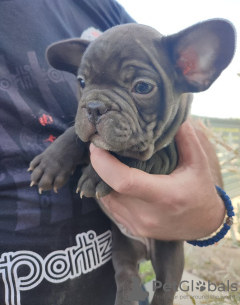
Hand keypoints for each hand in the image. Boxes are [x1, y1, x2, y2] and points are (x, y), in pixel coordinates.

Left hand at [90, 120, 225, 240]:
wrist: (203, 224)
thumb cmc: (200, 190)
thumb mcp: (198, 162)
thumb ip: (185, 138)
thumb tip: (172, 116)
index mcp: (165, 196)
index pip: (124, 181)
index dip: (103, 163)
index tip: (96, 145)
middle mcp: (148, 214)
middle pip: (110, 188)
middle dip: (100, 167)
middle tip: (101, 147)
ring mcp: (138, 225)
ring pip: (107, 198)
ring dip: (103, 179)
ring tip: (106, 160)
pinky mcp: (133, 229)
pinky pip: (111, 207)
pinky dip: (109, 191)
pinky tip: (114, 178)